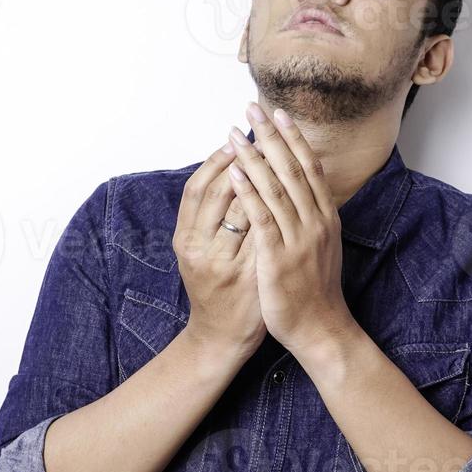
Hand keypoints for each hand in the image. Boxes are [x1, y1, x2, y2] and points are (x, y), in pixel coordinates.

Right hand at [173, 138, 265, 357]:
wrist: (222, 336)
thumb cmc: (217, 288)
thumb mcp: (205, 252)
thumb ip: (214, 219)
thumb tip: (234, 175)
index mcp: (185, 239)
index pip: (197, 188)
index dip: (216, 160)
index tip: (235, 137)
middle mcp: (197, 249)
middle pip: (215, 193)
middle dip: (239, 162)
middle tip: (256, 135)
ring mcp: (221, 264)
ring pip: (239, 213)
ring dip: (258, 182)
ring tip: (273, 157)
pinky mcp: (246, 277)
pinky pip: (260, 238)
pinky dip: (271, 215)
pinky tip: (286, 197)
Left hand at [225, 102, 359, 355]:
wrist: (322, 330)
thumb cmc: (317, 292)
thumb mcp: (322, 248)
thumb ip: (315, 219)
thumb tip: (308, 194)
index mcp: (325, 218)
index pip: (309, 168)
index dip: (294, 139)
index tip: (279, 114)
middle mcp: (315, 223)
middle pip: (292, 169)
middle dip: (271, 136)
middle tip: (253, 109)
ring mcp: (299, 240)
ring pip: (275, 188)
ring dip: (253, 157)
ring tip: (235, 133)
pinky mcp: (279, 258)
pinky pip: (261, 219)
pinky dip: (248, 193)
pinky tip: (234, 173)